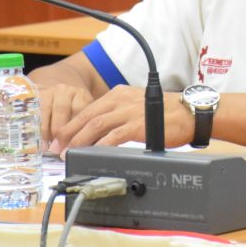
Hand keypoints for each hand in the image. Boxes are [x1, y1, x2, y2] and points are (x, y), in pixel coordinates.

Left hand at [46, 85, 195, 156]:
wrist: (190, 113)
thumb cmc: (166, 113)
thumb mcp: (137, 106)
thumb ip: (119, 114)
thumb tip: (99, 132)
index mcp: (119, 93)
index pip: (88, 108)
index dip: (72, 124)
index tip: (60, 137)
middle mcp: (121, 99)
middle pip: (87, 115)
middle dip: (68, 132)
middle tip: (56, 147)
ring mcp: (129, 111)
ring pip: (96, 125)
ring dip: (79, 140)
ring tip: (68, 152)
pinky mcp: (137, 124)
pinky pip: (113, 135)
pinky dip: (99, 145)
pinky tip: (91, 153)